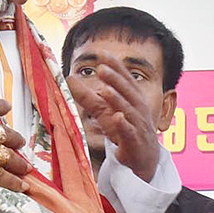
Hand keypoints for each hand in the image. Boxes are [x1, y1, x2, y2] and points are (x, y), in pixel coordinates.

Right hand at [0, 57, 31, 192]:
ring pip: (8, 155)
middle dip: (14, 139)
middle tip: (20, 143)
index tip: (6, 107)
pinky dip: (12, 181)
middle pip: (6, 133)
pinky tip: (23, 186)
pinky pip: (0, 175)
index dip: (1, 107)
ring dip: (18, 161)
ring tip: (27, 167)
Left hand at [66, 53, 160, 180]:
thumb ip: (88, 96)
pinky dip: (124, 125)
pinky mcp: (134, 142)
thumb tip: (69, 79)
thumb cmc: (124, 130)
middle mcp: (137, 108)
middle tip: (102, 68)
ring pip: (128, 110)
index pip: (125, 79)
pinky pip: (130, 133)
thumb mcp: (105, 112)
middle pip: (127, 91)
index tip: (103, 54)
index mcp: (132, 98)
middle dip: (115, 79)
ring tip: (105, 90)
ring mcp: (137, 125)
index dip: (116, 66)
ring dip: (117, 100)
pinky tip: (118, 118)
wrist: (143, 158)